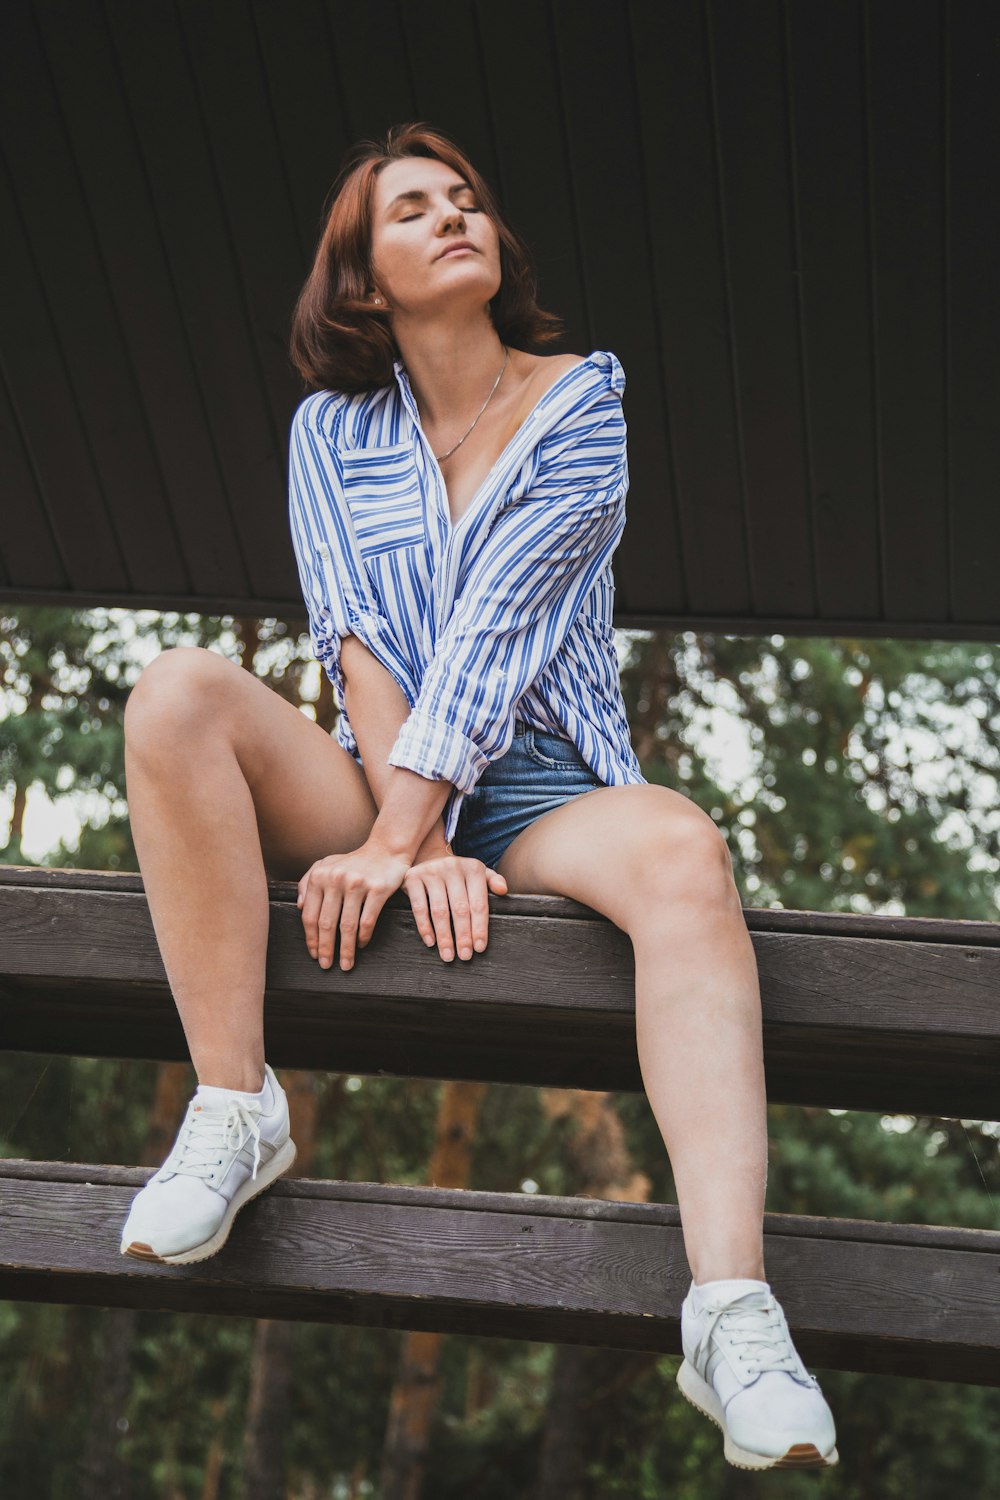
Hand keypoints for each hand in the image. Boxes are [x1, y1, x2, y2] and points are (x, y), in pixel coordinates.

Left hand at [297, 842, 411, 971]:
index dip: (311, 938)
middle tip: (326, 965)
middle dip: (325, 949)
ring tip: (346, 964)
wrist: (386, 849)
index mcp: (320, 876)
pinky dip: (363, 937)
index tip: (313, 954)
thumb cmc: (354, 861)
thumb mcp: (327, 865)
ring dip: (345, 949)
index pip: (310, 914)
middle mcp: (336, 879)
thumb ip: (307, 882)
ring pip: (347, 926)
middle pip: (326, 923)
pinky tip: (361, 945)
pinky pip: (367, 920)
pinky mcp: (378, 889)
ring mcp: (357, 884)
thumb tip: (298, 907)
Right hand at [402, 851, 507, 961]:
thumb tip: (503, 890)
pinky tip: (431, 942)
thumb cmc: (458, 875)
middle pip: (460, 909)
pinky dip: (425, 927)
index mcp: (473, 868)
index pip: (479, 903)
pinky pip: (419, 908)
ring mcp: (431, 871)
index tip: (480, 948)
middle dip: (463, 936)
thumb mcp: (478, 874)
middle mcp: (452, 867)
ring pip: (440, 911)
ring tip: (448, 955)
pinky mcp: (413, 878)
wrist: (428, 858)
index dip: (480, 927)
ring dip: (445, 937)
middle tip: (465, 956)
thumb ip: (493, 881)